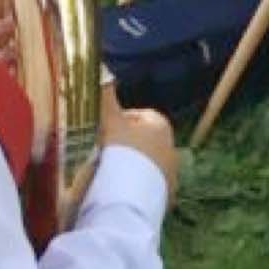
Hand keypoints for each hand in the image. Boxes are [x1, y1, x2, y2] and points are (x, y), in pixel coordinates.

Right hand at [101, 87, 178, 201]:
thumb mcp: (110, 123)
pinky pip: (144, 189)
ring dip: (127, 169)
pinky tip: (115, 194)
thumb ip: (106, 97)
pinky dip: (131, 189)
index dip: (117, 121)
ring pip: (143, 166)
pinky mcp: (163, 199)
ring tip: (103, 176)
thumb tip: (102, 69)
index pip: (138, 116)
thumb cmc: (121, 153)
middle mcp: (171, 148)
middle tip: (98, 153)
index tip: (99, 130)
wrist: (130, 200)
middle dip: (122, 146)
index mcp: (161, 126)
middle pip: (141, 142)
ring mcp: (169, 175)